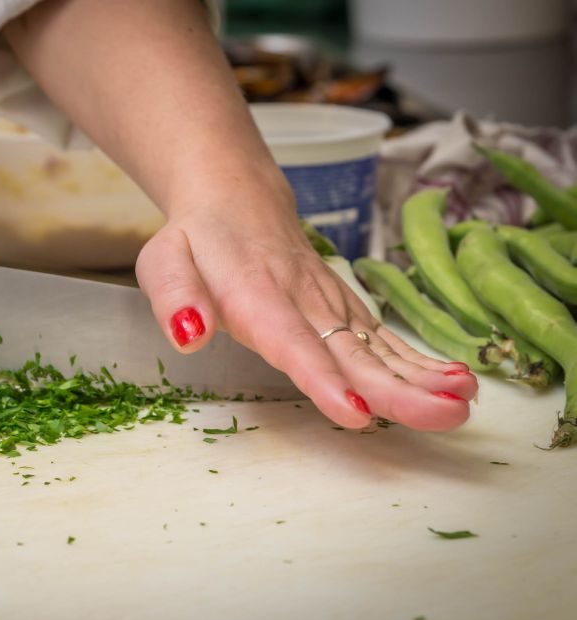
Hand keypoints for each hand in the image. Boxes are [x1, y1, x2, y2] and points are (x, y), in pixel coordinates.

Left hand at [136, 188, 478, 430]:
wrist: (235, 197)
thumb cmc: (197, 239)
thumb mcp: (163, 262)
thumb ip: (175, 298)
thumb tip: (189, 335)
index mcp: (256, 293)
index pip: (292, 341)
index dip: (323, 379)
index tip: (356, 412)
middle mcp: (303, 298)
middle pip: (351, 350)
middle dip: (398, 388)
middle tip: (443, 415)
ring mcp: (330, 301)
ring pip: (377, 343)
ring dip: (422, 375)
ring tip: (463, 402)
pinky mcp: (344, 305)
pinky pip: (382, 335)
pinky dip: (419, 359)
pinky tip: (456, 381)